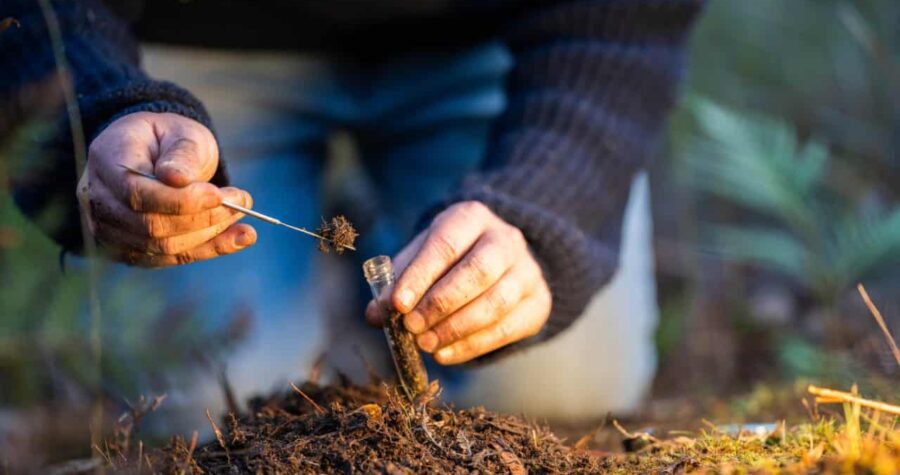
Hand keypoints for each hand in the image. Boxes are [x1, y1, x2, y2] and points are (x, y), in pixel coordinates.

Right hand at [77, 112, 255, 265]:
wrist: (155, 154)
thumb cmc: (169, 139)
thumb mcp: (181, 132)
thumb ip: (181, 154)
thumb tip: (177, 179)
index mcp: (107, 159)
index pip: (136, 193)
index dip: (179, 200)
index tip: (218, 195)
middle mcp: (98, 198)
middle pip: (149, 225)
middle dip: (202, 218)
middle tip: (242, 202)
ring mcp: (110, 229)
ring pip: (161, 247)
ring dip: (210, 235)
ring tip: (244, 218)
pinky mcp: (131, 249)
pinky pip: (170, 258)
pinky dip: (209, 249)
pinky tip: (240, 238)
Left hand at [365, 201, 550, 364]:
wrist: (502, 261)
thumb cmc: (450, 258)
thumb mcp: (422, 257)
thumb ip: (398, 281)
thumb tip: (376, 314)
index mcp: (472, 217)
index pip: (445, 244)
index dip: (420, 276)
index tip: (396, 305)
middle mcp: (506, 239)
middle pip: (477, 271)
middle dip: (440, 303)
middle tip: (411, 327)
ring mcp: (528, 271)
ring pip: (496, 302)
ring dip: (456, 328)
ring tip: (426, 344)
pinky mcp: (538, 302)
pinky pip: (507, 328)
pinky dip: (473, 345)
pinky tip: (445, 354)